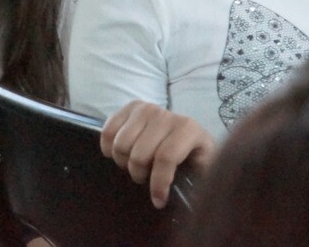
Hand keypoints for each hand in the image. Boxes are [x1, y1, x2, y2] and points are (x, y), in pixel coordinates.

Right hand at [100, 100, 215, 208]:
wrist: (186, 134)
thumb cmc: (193, 156)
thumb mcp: (201, 169)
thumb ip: (194, 181)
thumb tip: (176, 199)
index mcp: (188, 129)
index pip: (165, 157)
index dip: (158, 184)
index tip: (159, 201)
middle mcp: (165, 115)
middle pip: (139, 155)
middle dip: (139, 174)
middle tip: (146, 177)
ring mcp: (146, 108)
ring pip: (121, 145)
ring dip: (125, 162)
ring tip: (136, 164)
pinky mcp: (129, 107)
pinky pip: (108, 132)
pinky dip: (109, 149)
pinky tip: (121, 154)